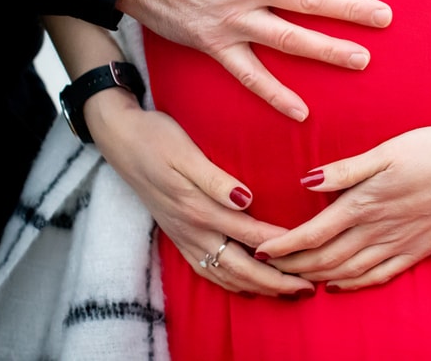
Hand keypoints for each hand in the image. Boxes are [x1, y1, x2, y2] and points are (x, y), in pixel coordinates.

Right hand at [85, 88, 314, 296]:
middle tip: (307, 289)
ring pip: (224, 275)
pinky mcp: (177, 236)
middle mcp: (192, 230)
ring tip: (286, 292)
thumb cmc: (157, 138)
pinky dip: (230, 284)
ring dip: (256, 287)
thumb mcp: (185, 152)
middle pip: (240, 267)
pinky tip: (245, 286)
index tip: (310, 254)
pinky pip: (206, 271)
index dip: (283, 248)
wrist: (119, 138)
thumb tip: (246, 199)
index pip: (251, 235)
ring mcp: (183, 236)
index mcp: (199, 208)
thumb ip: (216, 179)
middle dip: (275, 282)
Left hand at [255, 126, 430, 290]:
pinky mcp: (416, 251)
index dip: (285, 244)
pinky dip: (354, 285)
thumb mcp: (387, 150)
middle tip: (268, 269)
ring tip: (294, 279)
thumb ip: (346, 170)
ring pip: (348, 271)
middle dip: (294, 265)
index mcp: (366, 202)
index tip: (260, 249)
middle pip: (326, 257)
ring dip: (318, 277)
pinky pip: (378, 276)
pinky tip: (339, 286)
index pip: (314, 231)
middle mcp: (378, 229)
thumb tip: (306, 181)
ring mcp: (398, 244)